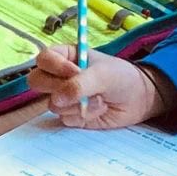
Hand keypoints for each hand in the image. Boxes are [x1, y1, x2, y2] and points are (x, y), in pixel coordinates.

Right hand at [26, 46, 161, 128]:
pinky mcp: (71, 115)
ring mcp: (64, 97)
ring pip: (53, 104)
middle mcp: (59, 76)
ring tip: (99, 99)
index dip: (55, 67)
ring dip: (79, 104)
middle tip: (82, 90)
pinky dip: (85, 116)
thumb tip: (56, 100)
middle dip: (60, 88)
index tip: (74, 72)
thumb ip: (78, 85)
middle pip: (37, 81)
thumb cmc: (121, 77)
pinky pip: (66, 119)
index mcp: (65, 56)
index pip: (44, 59)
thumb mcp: (102, 75)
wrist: (139, 99)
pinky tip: (99, 109)